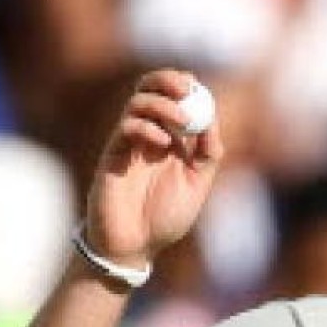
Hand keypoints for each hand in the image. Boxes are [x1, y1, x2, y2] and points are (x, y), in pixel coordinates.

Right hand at [84, 69, 224, 268]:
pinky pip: (125, 127)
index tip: (197, 84)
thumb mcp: (197, 185)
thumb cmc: (164, 218)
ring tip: (181, 120)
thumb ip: (207, 154)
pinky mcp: (113, 154)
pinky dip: (145, 126)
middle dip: (167, 80)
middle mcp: (149, 135)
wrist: (134, 245)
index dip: (184, 86)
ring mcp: (129, 143)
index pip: (173, 99)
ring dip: (161, 104)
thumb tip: (213, 121)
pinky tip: (160, 142)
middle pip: (150, 90)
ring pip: (137, 103)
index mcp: (171, 140)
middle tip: (185, 86)